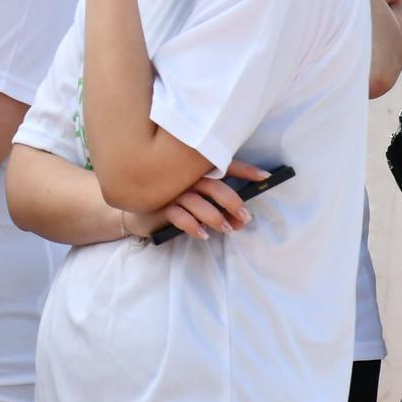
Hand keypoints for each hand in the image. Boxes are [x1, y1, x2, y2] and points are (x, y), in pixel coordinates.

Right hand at [129, 159, 268, 241]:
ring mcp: (172, 191)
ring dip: (216, 218)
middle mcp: (185, 177)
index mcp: (196, 170)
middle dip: (233, 202)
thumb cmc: (171, 202)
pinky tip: (202, 235)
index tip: (265, 177)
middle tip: (245, 217)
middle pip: (214, 186)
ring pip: (198, 202)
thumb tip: (241, 219)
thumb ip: (216, 204)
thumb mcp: (194, 198)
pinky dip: (193, 226)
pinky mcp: (160, 207)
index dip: (245, 170)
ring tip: (227, 230)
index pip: (224, 166)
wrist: (136, 212)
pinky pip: (179, 216)